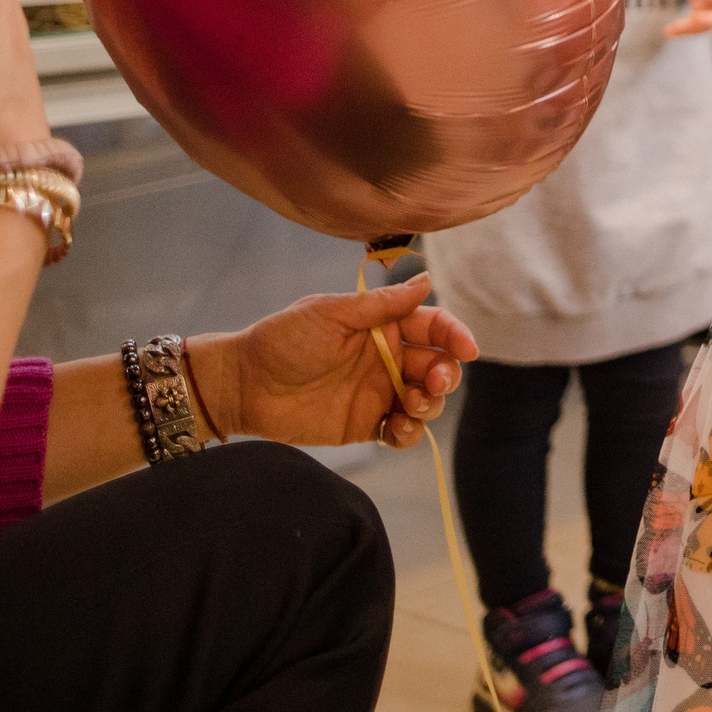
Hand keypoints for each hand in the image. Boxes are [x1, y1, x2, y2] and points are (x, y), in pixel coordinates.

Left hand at [195, 277, 477, 449]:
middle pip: (438, 365)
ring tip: (412, 406)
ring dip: (432, 403)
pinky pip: (404, 431)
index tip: (467, 350)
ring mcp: (380, 393)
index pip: (433, 327)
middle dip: (446, 374)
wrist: (243, 384)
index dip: (455, 336)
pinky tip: (399, 428)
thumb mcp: (331, 313)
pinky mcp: (367, 424)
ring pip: (427, 400)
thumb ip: (382, 304)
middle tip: (433, 382)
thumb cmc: (283, 339)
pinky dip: (412, 432)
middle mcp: (388, 359)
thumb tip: (427, 279)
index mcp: (384, 326)